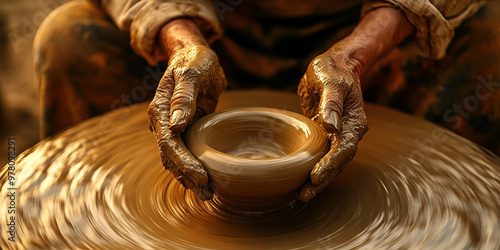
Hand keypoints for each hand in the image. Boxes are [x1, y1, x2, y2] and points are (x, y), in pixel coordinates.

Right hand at [148, 19, 226, 199]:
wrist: (195, 57)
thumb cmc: (195, 61)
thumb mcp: (192, 73)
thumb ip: (184, 97)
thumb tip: (176, 124)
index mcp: (160, 109)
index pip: (169, 142)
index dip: (183, 162)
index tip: (201, 176)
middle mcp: (162, 122)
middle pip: (171, 156)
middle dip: (187, 176)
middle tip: (207, 193)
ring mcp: (172, 128)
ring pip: (175, 159)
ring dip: (188, 177)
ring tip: (206, 194)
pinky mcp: (184, 130)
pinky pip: (184, 153)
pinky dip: (191, 168)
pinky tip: (204, 180)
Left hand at [296, 7, 414, 200]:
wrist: (336, 64)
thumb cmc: (333, 69)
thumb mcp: (331, 81)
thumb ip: (331, 103)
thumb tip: (330, 126)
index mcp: (354, 122)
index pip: (343, 149)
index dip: (330, 165)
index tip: (315, 177)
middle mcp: (348, 132)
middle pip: (338, 163)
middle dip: (323, 180)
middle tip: (304, 195)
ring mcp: (338, 135)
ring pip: (330, 163)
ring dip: (318, 179)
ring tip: (302, 195)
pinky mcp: (326, 134)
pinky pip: (321, 155)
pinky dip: (313, 168)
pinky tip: (301, 179)